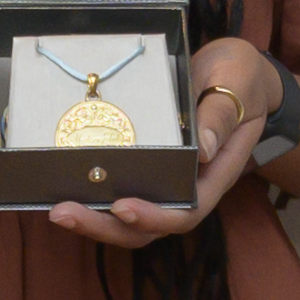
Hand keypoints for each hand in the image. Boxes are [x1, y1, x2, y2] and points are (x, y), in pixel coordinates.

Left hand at [53, 40, 277, 251]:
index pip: (187, 211)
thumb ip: (222, 114)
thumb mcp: (238, 84)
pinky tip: (62, 191)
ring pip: (130, 219)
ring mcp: (167, 181)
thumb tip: (205, 151)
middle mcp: (190, 186)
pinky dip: (94, 199)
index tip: (123, 206)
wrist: (237, 73)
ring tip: (57, 211)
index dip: (154, 215)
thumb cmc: (241, 76)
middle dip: (107, 226)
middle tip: (64, 213)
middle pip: (149, 226)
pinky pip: (121, 194)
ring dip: (94, 220)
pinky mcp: (148, 169)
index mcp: (216, 173)